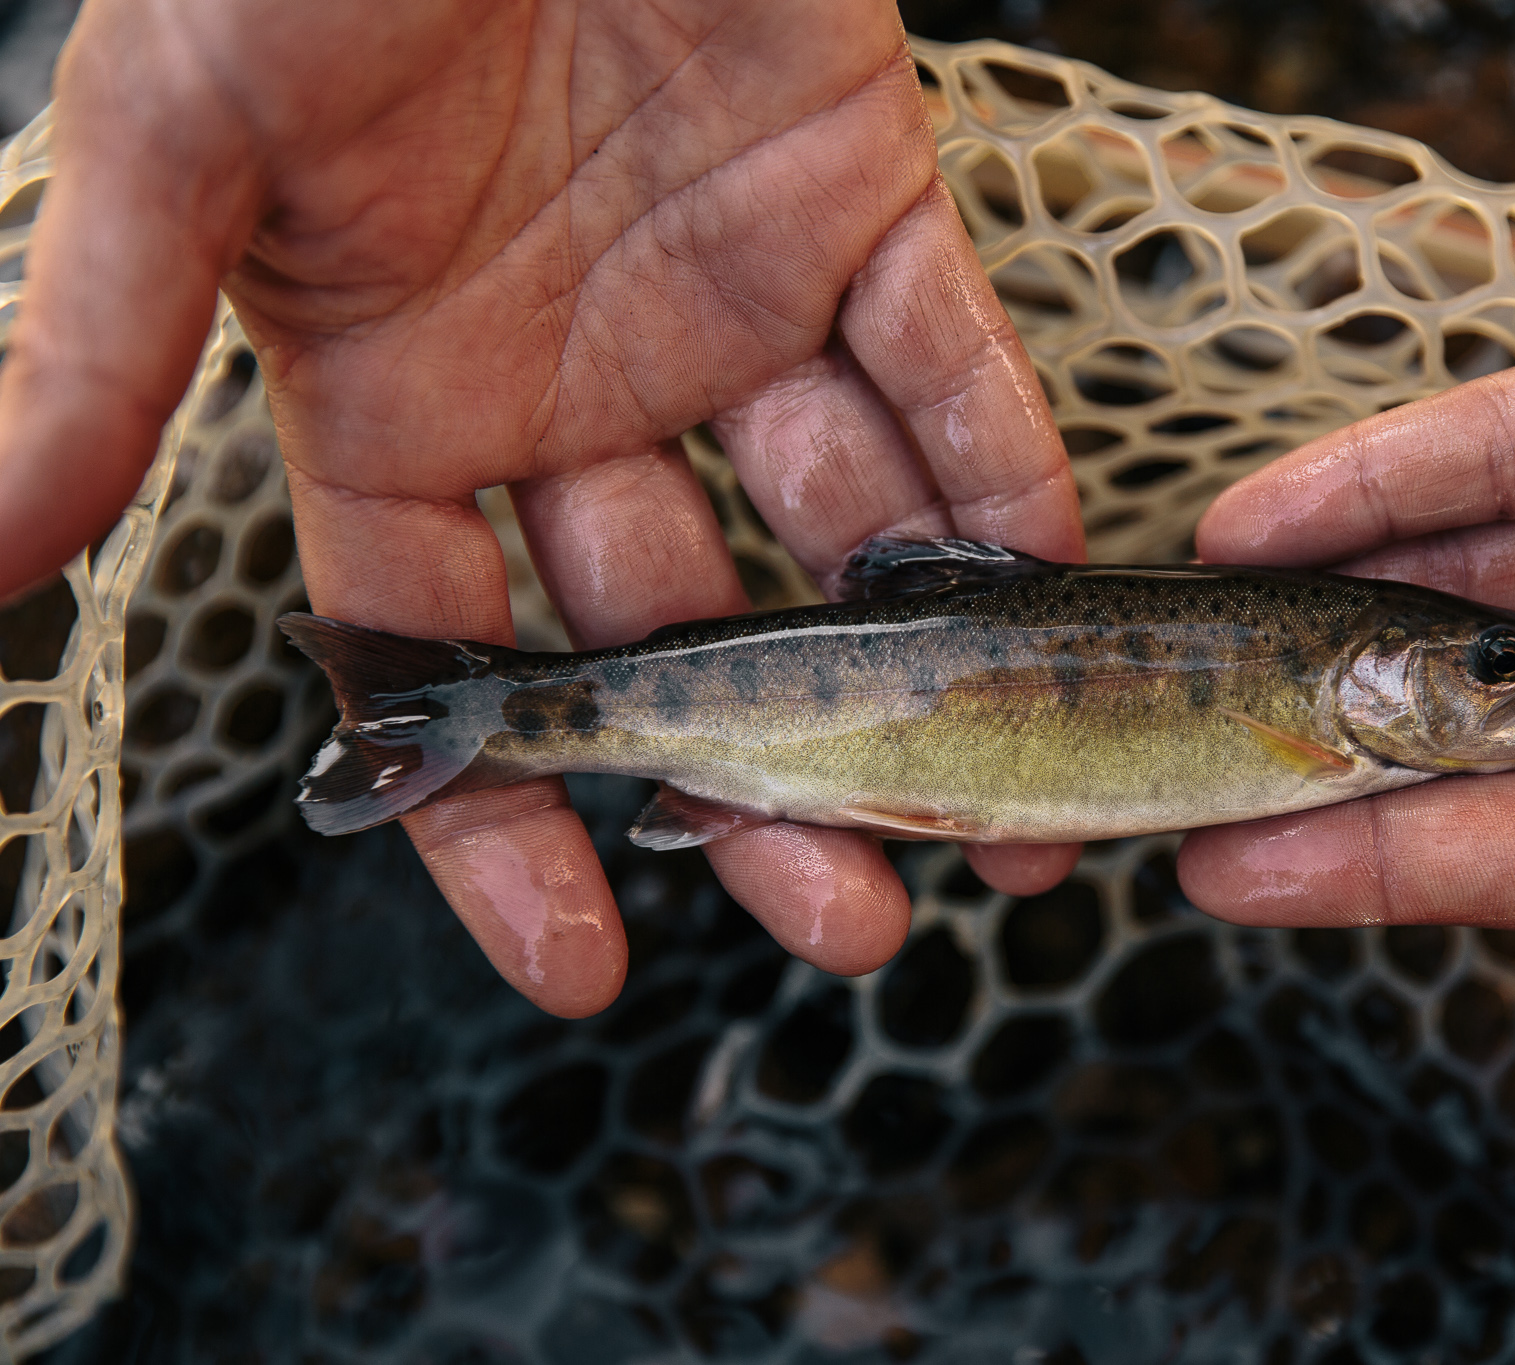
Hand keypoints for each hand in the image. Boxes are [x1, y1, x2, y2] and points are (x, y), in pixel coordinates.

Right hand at [0, 0, 1084, 1014]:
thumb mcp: (185, 143)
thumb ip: (102, 355)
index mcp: (403, 401)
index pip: (452, 662)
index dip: (505, 821)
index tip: (583, 966)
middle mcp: (575, 386)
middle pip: (685, 638)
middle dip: (768, 786)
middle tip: (856, 924)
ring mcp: (729, 304)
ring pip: (839, 538)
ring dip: (929, 674)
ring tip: (1011, 820)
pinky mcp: (862, 202)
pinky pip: (950, 364)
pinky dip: (1001, 472)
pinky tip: (1049, 588)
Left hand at [1181, 114, 1514, 1287]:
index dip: (1385, 869)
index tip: (1228, 874)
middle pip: (1471, 722)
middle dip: (1321, 735)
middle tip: (1163, 751)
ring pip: (1463, 574)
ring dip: (1323, 600)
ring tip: (1185, 630)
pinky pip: (1501, 440)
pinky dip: (1380, 474)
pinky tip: (1260, 512)